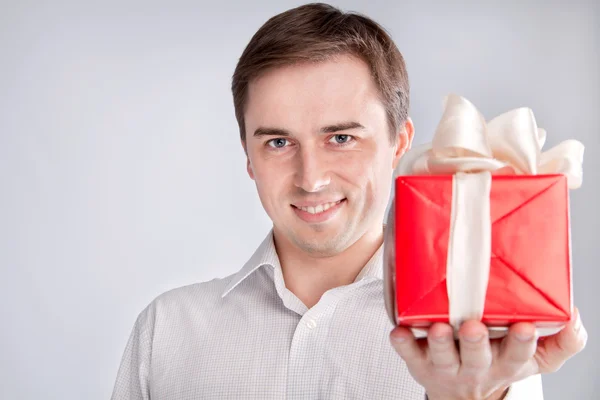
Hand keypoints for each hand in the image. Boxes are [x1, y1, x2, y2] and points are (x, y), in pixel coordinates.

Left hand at [389, 307, 586, 399]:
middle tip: (473, 326)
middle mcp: (477, 366)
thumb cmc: (501, 362)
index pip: (520, 355)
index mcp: (508, 362)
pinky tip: (398, 332)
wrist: (466, 394)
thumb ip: (564, 340)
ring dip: (440, 343)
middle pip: (478, 357)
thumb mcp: (539, 357)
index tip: (524, 326)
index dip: (522, 342)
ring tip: (437, 329)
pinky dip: (403, 344)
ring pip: (444, 357)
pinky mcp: (421, 362)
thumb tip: (572, 314)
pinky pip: (410, 354)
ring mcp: (447, 366)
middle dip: (476, 342)